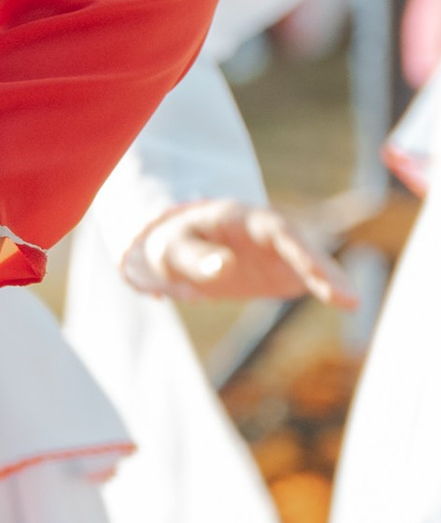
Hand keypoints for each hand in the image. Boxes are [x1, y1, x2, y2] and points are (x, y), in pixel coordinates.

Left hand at [123, 200, 355, 306]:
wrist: (174, 251)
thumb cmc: (171, 244)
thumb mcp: (171, 250)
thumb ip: (195, 257)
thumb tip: (225, 266)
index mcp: (240, 218)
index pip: (278, 231)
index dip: (300, 251)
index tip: (317, 271)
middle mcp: (266, 233)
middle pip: (302, 247)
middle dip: (326, 270)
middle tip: (349, 298)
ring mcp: (276, 253)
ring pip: (310, 264)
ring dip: (331, 281)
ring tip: (352, 303)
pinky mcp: (279, 271)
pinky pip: (305, 279)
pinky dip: (324, 290)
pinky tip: (345, 302)